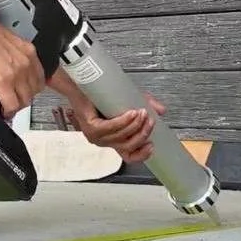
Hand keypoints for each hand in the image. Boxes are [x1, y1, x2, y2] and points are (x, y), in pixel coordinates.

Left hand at [47, 68, 166, 162]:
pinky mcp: (90, 127)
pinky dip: (123, 121)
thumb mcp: (129, 100)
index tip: (152, 146)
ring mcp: (96, 136)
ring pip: (121, 137)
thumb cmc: (101, 94)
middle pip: (128, 147)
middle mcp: (104, 141)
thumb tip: (161, 111)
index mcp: (113, 139)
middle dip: (143, 134)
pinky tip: (131, 113)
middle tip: (150, 120)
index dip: (142, 155)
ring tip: (142, 112)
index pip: (128, 157)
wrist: (80, 84)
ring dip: (135, 125)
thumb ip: (146, 105)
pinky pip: (110, 128)